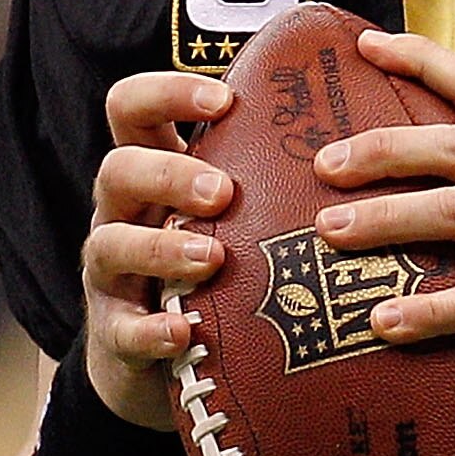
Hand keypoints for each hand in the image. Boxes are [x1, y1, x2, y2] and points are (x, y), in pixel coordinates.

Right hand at [82, 71, 237, 426]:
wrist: (166, 361)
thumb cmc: (213, 266)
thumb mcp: (228, 212)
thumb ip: (260, 170)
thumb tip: (343, 113)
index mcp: (149, 172)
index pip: (132, 109)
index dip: (167, 93)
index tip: (225, 100)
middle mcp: (121, 215)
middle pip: (117, 171)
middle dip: (169, 174)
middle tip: (225, 193)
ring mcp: (111, 275)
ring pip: (110, 246)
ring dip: (161, 248)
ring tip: (212, 258)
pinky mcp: (115, 334)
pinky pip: (121, 331)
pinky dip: (150, 330)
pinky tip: (181, 331)